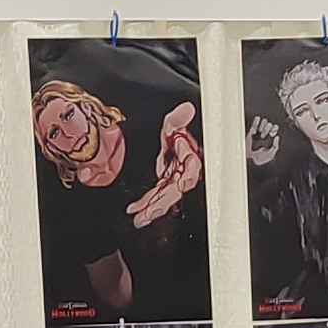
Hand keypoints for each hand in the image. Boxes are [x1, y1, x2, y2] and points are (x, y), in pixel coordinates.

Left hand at [128, 104, 203, 226]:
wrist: (161, 138)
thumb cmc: (170, 133)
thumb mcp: (170, 124)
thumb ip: (177, 119)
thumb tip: (187, 109)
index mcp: (188, 159)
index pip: (191, 169)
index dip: (188, 175)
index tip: (183, 181)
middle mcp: (181, 173)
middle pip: (174, 190)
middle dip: (162, 202)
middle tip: (149, 212)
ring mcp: (171, 182)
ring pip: (164, 198)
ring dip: (152, 209)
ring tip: (140, 218)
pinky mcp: (163, 188)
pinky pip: (155, 198)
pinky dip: (145, 205)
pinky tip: (135, 212)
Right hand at [246, 117, 279, 168]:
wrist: (250, 162)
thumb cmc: (261, 160)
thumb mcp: (271, 154)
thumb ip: (275, 146)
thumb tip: (277, 137)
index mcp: (270, 141)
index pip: (274, 132)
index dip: (274, 129)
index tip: (274, 129)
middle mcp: (264, 137)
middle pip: (268, 127)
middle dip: (268, 128)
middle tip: (267, 130)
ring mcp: (258, 135)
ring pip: (262, 126)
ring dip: (263, 124)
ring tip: (263, 124)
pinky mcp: (251, 134)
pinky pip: (254, 126)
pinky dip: (256, 122)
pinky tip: (258, 119)